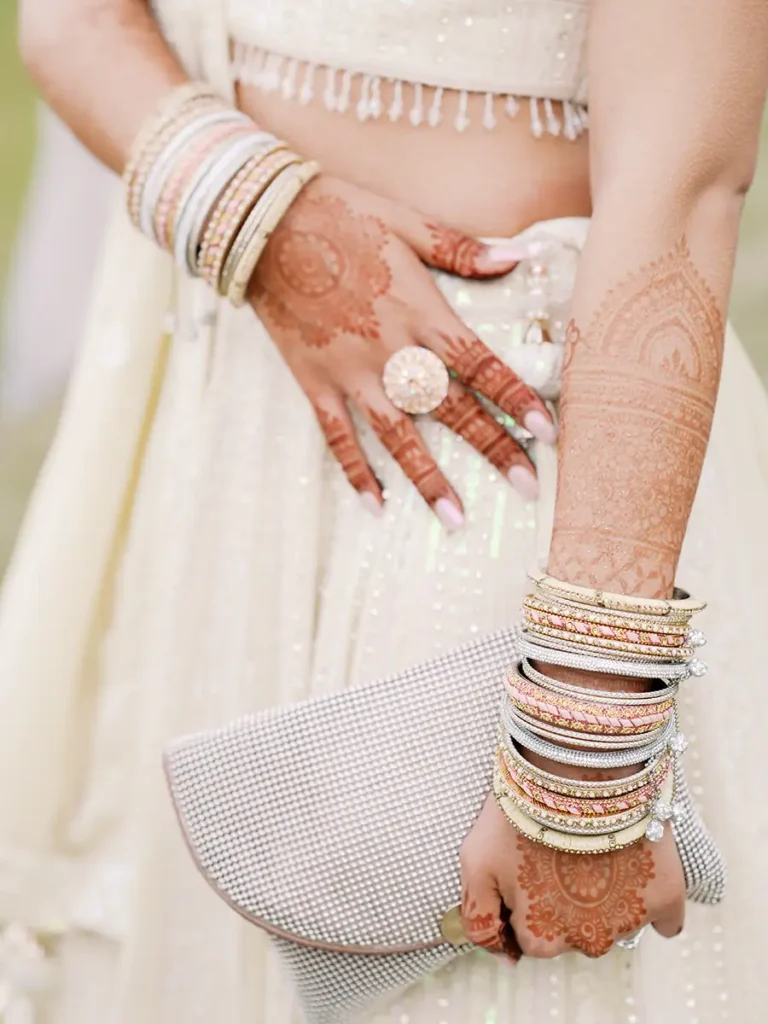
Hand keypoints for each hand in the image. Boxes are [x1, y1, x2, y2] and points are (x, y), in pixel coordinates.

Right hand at [248, 175, 556, 526]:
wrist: (264, 224)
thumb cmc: (341, 215)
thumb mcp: (408, 222)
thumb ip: (464, 249)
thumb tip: (521, 255)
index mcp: (421, 311)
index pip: (482, 365)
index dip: (517, 399)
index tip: (549, 432)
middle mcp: (391, 351)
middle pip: (452, 409)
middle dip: (494, 448)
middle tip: (528, 486)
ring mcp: (351, 372)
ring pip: (398, 436)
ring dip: (429, 478)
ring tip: (457, 518)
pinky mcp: (315, 382)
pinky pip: (338, 437)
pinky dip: (356, 472)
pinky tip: (376, 506)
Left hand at [460, 794, 685, 958]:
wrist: (576, 767)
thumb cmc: (521, 810)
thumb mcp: (476, 862)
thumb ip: (480, 920)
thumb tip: (506, 957)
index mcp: (540, 938)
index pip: (530, 936)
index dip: (527, 899)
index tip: (530, 866)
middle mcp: (588, 942)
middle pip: (572, 931)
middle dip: (563, 900)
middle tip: (559, 852)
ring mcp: (629, 922)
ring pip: (613, 923)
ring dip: (604, 896)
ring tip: (591, 847)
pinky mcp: (666, 897)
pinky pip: (664, 921)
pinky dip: (651, 901)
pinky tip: (633, 868)